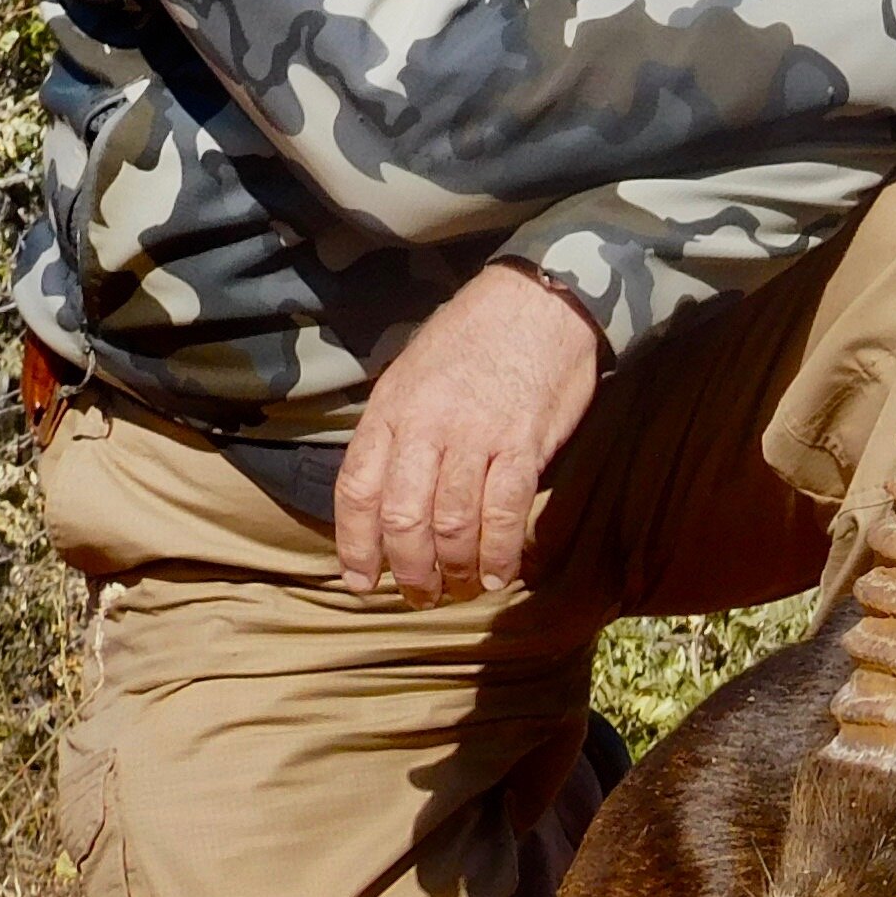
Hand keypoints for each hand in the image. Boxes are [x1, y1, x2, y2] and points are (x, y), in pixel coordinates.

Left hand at [337, 261, 605, 601]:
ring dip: (455, 569)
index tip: (360, 580)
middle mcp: (425, 427)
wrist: (539, 301)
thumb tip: (387, 492)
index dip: (355, 544)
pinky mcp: (521, 444)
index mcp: (390, 411)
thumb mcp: (413, 374)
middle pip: (403, 518)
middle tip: (420, 595)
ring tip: (460, 589)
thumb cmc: (475, 338)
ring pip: (452, 523)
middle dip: (410, 569)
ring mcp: (473, 436)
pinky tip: (498, 574)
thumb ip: (397, 431)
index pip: (357, 490)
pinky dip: (498, 553)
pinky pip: (503, 513)